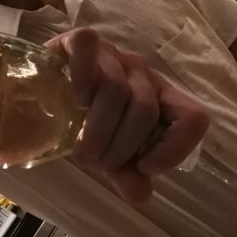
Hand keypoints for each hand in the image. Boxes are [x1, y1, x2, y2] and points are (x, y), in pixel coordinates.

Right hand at [46, 28, 209, 202]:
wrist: (42, 95)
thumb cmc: (83, 123)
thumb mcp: (109, 153)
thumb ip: (127, 173)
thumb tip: (142, 196)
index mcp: (160, 99)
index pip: (193, 118)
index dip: (174, 148)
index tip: (143, 168)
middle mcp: (141, 73)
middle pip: (145, 110)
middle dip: (119, 147)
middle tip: (96, 163)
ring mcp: (112, 54)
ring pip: (116, 89)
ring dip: (96, 130)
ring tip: (80, 149)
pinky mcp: (79, 40)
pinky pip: (88, 47)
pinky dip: (82, 76)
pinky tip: (74, 99)